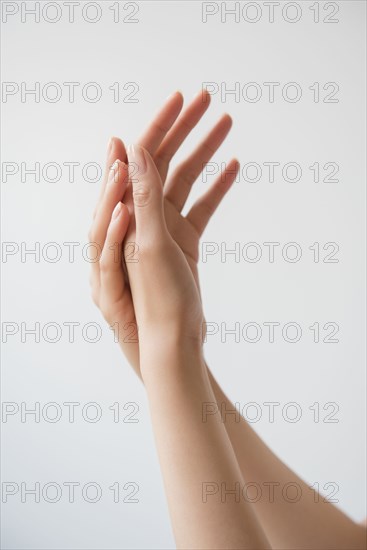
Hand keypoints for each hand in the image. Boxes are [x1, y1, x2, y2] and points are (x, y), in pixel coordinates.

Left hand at [88, 91, 238, 373]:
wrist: (171, 341)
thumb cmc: (154, 301)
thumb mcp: (147, 245)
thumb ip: (142, 196)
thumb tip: (133, 146)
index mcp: (127, 212)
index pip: (142, 157)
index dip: (160, 126)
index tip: (180, 99)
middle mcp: (142, 215)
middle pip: (164, 161)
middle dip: (184, 128)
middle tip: (208, 98)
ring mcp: (164, 228)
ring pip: (186, 180)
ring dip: (205, 151)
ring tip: (226, 123)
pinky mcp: (182, 243)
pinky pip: (200, 208)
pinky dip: (216, 188)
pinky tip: (233, 168)